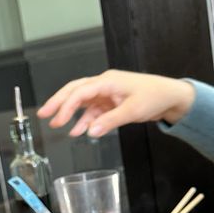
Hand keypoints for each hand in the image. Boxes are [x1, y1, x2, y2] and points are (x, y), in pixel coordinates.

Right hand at [37, 69, 194, 137]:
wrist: (170, 97)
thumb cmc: (155, 96)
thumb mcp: (132, 111)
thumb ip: (110, 121)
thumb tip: (91, 131)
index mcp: (107, 81)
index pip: (80, 92)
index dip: (66, 106)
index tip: (57, 119)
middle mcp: (104, 84)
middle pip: (75, 91)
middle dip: (58, 103)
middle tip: (43, 113)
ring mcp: (107, 93)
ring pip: (82, 102)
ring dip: (70, 113)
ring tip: (56, 124)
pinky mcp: (111, 102)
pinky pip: (93, 111)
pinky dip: (85, 120)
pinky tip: (79, 131)